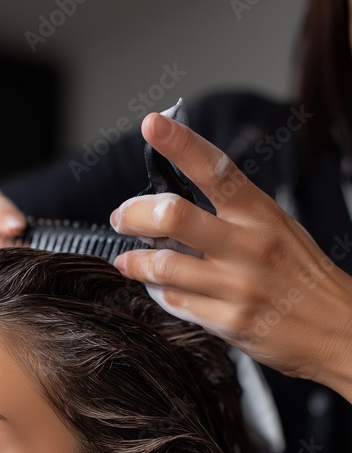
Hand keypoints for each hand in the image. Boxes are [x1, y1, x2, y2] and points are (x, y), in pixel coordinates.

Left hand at [110, 111, 351, 403]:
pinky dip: (158, 292)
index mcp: (260, 214)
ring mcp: (238, 286)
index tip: (152, 124)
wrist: (336, 328)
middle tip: (121, 217)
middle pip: (174, 216)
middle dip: (134, 214)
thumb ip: (230, 215)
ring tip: (127, 260)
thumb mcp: (276, 229)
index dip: (181, 144)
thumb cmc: (300, 275)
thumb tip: (173, 204)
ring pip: (163, 265)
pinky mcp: (229, 322)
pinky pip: (176, 302)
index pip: (216, 169)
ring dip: (134, 261)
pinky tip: (157, 287)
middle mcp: (248, 246)